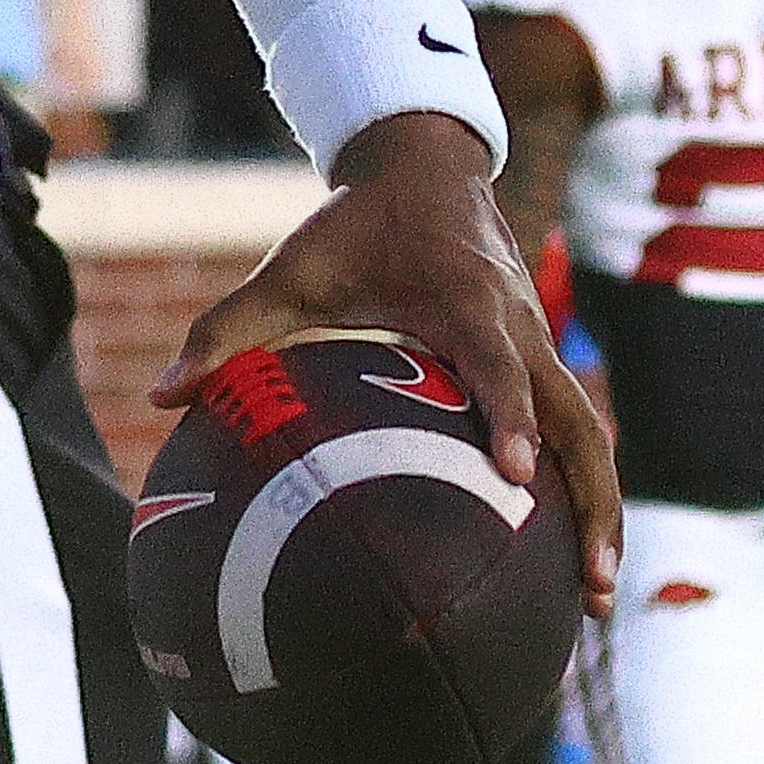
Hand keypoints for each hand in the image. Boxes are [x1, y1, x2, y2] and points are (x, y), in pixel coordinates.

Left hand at [155, 110, 621, 605]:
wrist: (428, 167)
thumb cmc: (355, 226)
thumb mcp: (291, 269)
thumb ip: (227, 328)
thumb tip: (161, 395)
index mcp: (464, 299)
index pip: (495, 361)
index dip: (509, 414)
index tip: (513, 474)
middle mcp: (518, 326)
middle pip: (577, 418)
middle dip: (591, 498)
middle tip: (591, 583)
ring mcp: (540, 345)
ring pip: (590, 431)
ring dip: (602, 508)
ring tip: (596, 596)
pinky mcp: (544, 360)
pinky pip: (578, 428)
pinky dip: (585, 487)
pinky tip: (572, 559)